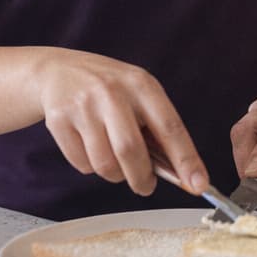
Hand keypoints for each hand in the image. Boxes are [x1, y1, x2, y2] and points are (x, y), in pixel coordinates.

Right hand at [36, 49, 206, 196]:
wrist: (57, 71)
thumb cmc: (108, 88)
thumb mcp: (137, 92)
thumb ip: (156, 127)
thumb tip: (181, 173)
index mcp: (140, 84)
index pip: (169, 127)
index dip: (186, 159)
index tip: (198, 184)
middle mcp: (111, 92)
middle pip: (131, 151)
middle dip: (142, 178)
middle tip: (145, 185)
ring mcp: (82, 106)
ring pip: (105, 164)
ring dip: (115, 175)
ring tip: (115, 161)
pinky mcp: (58, 121)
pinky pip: (82, 165)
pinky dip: (91, 168)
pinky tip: (91, 148)